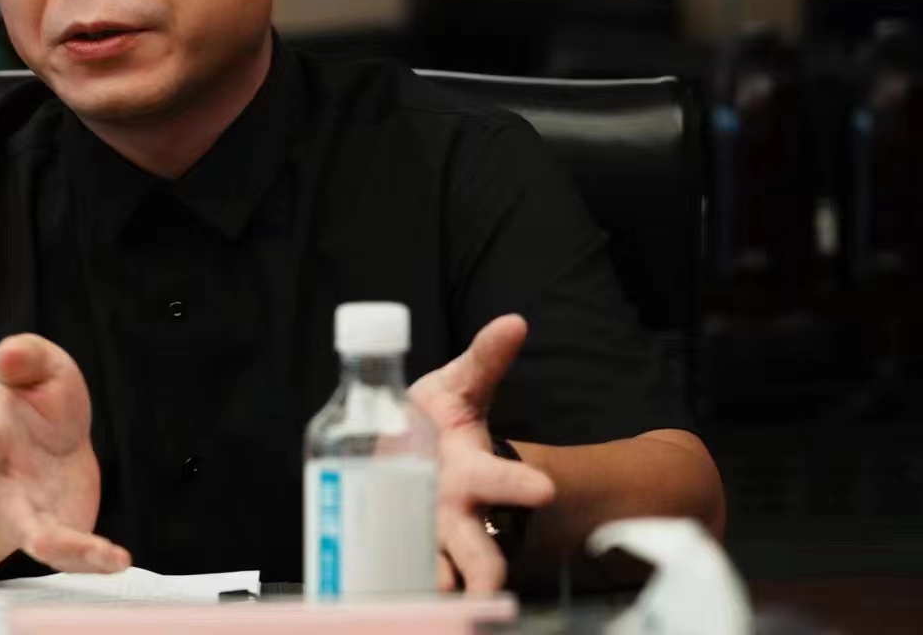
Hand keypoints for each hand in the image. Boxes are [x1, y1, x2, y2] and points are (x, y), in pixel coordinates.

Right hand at [0, 334, 131, 573]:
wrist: (49, 439)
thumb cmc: (36, 401)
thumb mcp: (37, 367)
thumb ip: (25, 358)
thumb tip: (9, 352)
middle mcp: (7, 483)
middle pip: (11, 511)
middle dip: (29, 529)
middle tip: (44, 545)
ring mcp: (32, 512)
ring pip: (45, 541)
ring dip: (72, 552)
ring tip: (108, 558)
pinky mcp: (59, 528)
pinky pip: (73, 552)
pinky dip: (95, 560)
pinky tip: (119, 560)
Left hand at [409, 314, 555, 593]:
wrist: (413, 448)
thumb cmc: (440, 418)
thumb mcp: (460, 383)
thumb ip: (486, 356)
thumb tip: (513, 322)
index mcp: (476, 471)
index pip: (505, 479)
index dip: (522, 483)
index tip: (542, 489)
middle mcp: (458, 512)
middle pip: (479, 547)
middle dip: (485, 568)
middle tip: (489, 587)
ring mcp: (429, 533)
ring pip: (440, 569)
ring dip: (435, 587)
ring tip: (433, 601)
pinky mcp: (400, 545)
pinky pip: (398, 573)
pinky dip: (393, 587)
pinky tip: (380, 598)